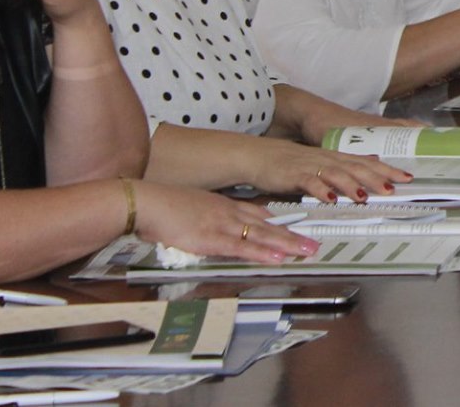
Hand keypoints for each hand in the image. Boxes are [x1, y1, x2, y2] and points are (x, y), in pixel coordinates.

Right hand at [133, 182, 317, 262]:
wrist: (147, 201)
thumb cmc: (165, 206)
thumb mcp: (194, 208)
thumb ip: (209, 218)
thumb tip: (215, 230)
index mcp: (225, 206)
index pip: (260, 215)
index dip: (280, 224)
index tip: (296, 230)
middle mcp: (230, 213)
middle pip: (268, 225)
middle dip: (293, 236)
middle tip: (312, 244)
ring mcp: (223, 225)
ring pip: (262, 236)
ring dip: (287, 245)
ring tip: (306, 250)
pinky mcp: (212, 238)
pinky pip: (242, 247)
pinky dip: (262, 253)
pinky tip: (277, 257)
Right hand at [247, 137, 411, 201]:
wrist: (259, 155)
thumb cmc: (290, 162)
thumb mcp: (320, 162)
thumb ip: (343, 166)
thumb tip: (369, 165)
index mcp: (335, 157)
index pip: (367, 162)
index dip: (387, 169)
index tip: (406, 176)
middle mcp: (327, 159)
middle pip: (356, 167)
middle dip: (377, 177)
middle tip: (394, 187)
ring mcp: (311, 166)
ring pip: (336, 174)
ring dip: (352, 185)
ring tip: (365, 196)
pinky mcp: (294, 174)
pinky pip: (310, 182)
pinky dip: (321, 190)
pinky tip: (329, 199)